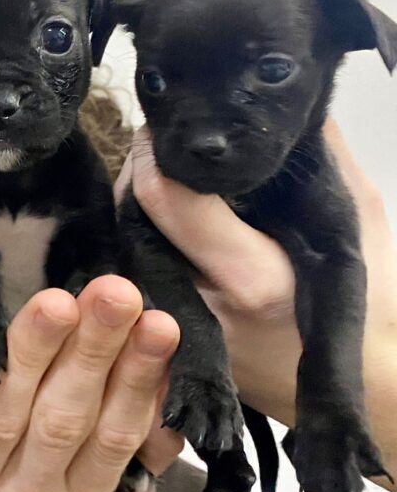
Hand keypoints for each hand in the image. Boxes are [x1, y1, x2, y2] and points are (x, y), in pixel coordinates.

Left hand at [117, 121, 396, 485]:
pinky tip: (168, 213)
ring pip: (125, 234)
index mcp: (250, 277)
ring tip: (171, 170)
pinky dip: (144, 227)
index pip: (166, 198)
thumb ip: (327, 159)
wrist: (355, 386)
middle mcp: (198, 304)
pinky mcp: (160, 328)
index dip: (156, 151)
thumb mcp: (361, 222)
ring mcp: (172, 323)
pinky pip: (133, 259)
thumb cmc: (367, 304)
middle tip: (166, 139)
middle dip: (142, 166)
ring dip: (138, 194)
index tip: (169, 125)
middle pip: (133, 211)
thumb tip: (294, 106)